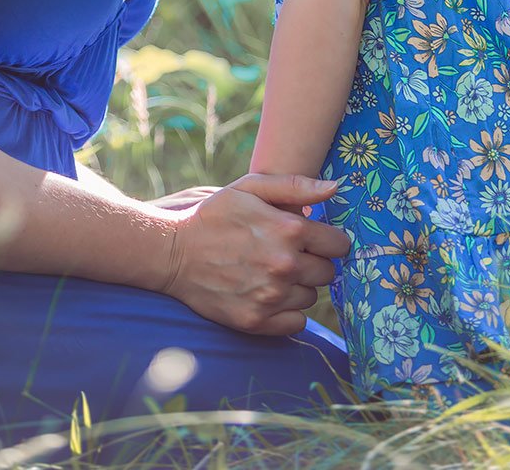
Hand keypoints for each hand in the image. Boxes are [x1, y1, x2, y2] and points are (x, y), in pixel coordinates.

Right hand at [158, 173, 349, 335]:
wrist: (170, 253)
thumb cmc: (212, 216)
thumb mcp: (248, 188)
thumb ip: (294, 186)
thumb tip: (336, 189)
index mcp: (288, 230)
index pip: (339, 244)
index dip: (327, 240)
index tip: (311, 239)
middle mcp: (285, 265)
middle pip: (327, 272)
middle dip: (312, 262)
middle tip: (284, 255)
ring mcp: (271, 296)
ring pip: (310, 296)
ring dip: (297, 286)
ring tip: (268, 272)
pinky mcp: (258, 321)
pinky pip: (297, 322)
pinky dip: (287, 311)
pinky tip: (266, 294)